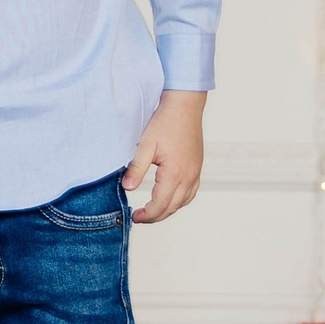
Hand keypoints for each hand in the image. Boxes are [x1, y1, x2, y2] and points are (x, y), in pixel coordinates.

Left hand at [125, 90, 205, 223]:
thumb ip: (136, 168)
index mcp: (174, 174)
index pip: (160, 205)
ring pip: (183, 202)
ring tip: (152, 211)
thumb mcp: (145, 145)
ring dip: (168, 210)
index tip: (135, 217)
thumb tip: (127, 188)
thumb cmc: (164, 122)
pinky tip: (169, 198)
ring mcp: (195, 173)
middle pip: (172, 207)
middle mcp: (188, 177)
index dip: (147, 215)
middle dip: (155, 216)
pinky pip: (190, 193)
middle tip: (140, 217)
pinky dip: (179, 201)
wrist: (184, 106)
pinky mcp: (197, 168)